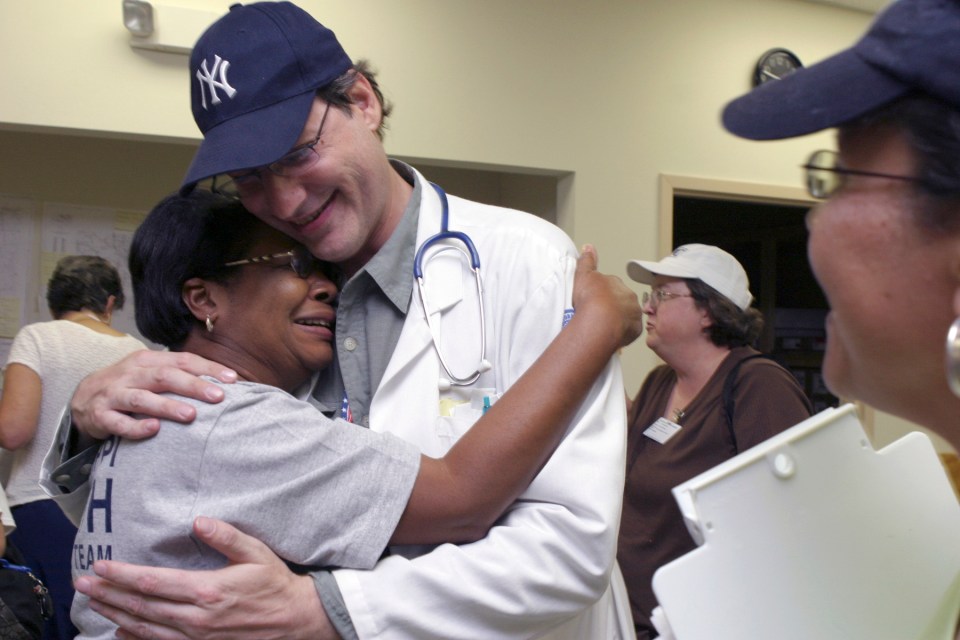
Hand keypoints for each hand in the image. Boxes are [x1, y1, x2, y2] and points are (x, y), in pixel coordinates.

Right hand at [71, 350, 236, 440]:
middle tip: (218, 396)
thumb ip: (180, 375)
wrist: (82, 398)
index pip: (182, 360)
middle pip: (165, 376)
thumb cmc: (129, 386)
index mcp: (148, 360)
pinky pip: (118, 422)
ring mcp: (113, 394)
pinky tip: (154, 430)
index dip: (208, 368)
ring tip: (191, 415)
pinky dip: (136, 427)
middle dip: (193, 386)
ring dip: (167, 406)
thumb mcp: (151, 373)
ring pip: (142, 398)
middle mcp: (131, 374)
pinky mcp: (100, 415)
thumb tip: (222, 383)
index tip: (233, 380)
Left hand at [75, 517, 336, 639]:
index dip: (122, 575)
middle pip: (141, 606)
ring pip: (145, 628)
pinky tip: (120, 632)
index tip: (100, 567)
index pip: (152, 582)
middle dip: (109, 595)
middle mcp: (196, 618)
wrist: (295, 620)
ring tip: (94, 603)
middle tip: (82, 584)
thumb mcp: (256, 553)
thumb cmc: (275, 583)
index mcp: (207, 591)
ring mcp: (197, 637)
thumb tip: (199, 521)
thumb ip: (226, 536)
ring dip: (116, 615)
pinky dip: (136, 638)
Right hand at [573, 244, 642, 347]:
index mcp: (618, 284)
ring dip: (618, 319)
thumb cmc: (591, 299)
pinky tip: (610, 334)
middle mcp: (629, 297)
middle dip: (612, 306)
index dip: (601, 293)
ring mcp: (634, 314)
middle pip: (621, 301)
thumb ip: (587, 261)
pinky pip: (629, 330)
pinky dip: (621, 332)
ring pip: (626, 315)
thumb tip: (588, 246)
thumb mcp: (584, 275)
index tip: (592, 300)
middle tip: (597, 315)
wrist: (599, 322)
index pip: (611, 285)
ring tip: (602, 327)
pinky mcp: (635, 330)